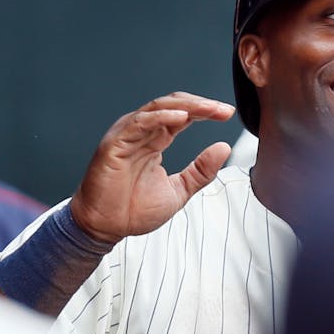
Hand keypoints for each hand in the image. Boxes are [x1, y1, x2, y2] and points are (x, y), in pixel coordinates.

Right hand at [69, 93, 233, 242]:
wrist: (106, 228)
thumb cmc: (133, 210)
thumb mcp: (179, 190)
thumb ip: (201, 171)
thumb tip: (224, 148)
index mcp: (155, 140)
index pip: (183, 116)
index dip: (205, 111)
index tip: (227, 114)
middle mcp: (141, 133)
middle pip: (173, 106)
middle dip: (201, 105)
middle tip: (223, 110)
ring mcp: (127, 135)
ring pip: (157, 108)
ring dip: (186, 106)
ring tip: (209, 109)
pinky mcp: (114, 143)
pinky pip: (138, 122)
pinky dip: (160, 117)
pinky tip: (181, 117)